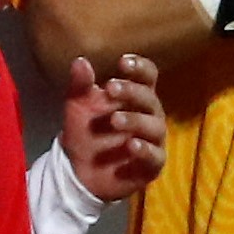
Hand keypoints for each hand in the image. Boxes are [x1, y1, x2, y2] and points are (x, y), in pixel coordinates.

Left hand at [59, 54, 165, 201]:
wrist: (79, 172)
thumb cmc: (86, 132)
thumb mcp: (78, 106)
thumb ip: (80, 85)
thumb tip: (80, 61)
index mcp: (136, 96)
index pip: (148, 76)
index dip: (139, 67)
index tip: (122, 62)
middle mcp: (149, 115)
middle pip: (149, 98)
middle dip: (131, 92)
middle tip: (110, 88)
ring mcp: (152, 140)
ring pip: (154, 126)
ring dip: (135, 120)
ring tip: (114, 120)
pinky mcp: (151, 164)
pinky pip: (154, 155)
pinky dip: (144, 149)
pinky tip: (130, 145)